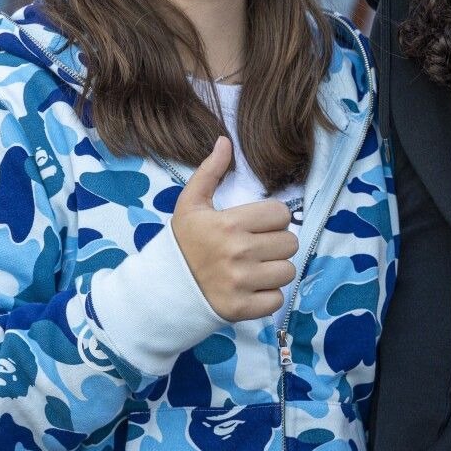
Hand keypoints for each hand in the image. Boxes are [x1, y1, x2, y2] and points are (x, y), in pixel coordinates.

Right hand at [171, 138, 297, 322]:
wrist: (162, 287)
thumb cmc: (182, 242)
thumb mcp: (190, 203)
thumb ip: (210, 171)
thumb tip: (226, 141)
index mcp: (229, 224)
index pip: (281, 215)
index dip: (273, 219)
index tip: (257, 226)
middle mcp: (238, 253)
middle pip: (289, 243)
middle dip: (276, 244)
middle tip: (256, 247)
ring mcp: (240, 283)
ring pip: (287, 271)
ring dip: (275, 270)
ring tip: (256, 268)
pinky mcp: (241, 309)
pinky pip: (277, 299)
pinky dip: (268, 295)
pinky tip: (251, 288)